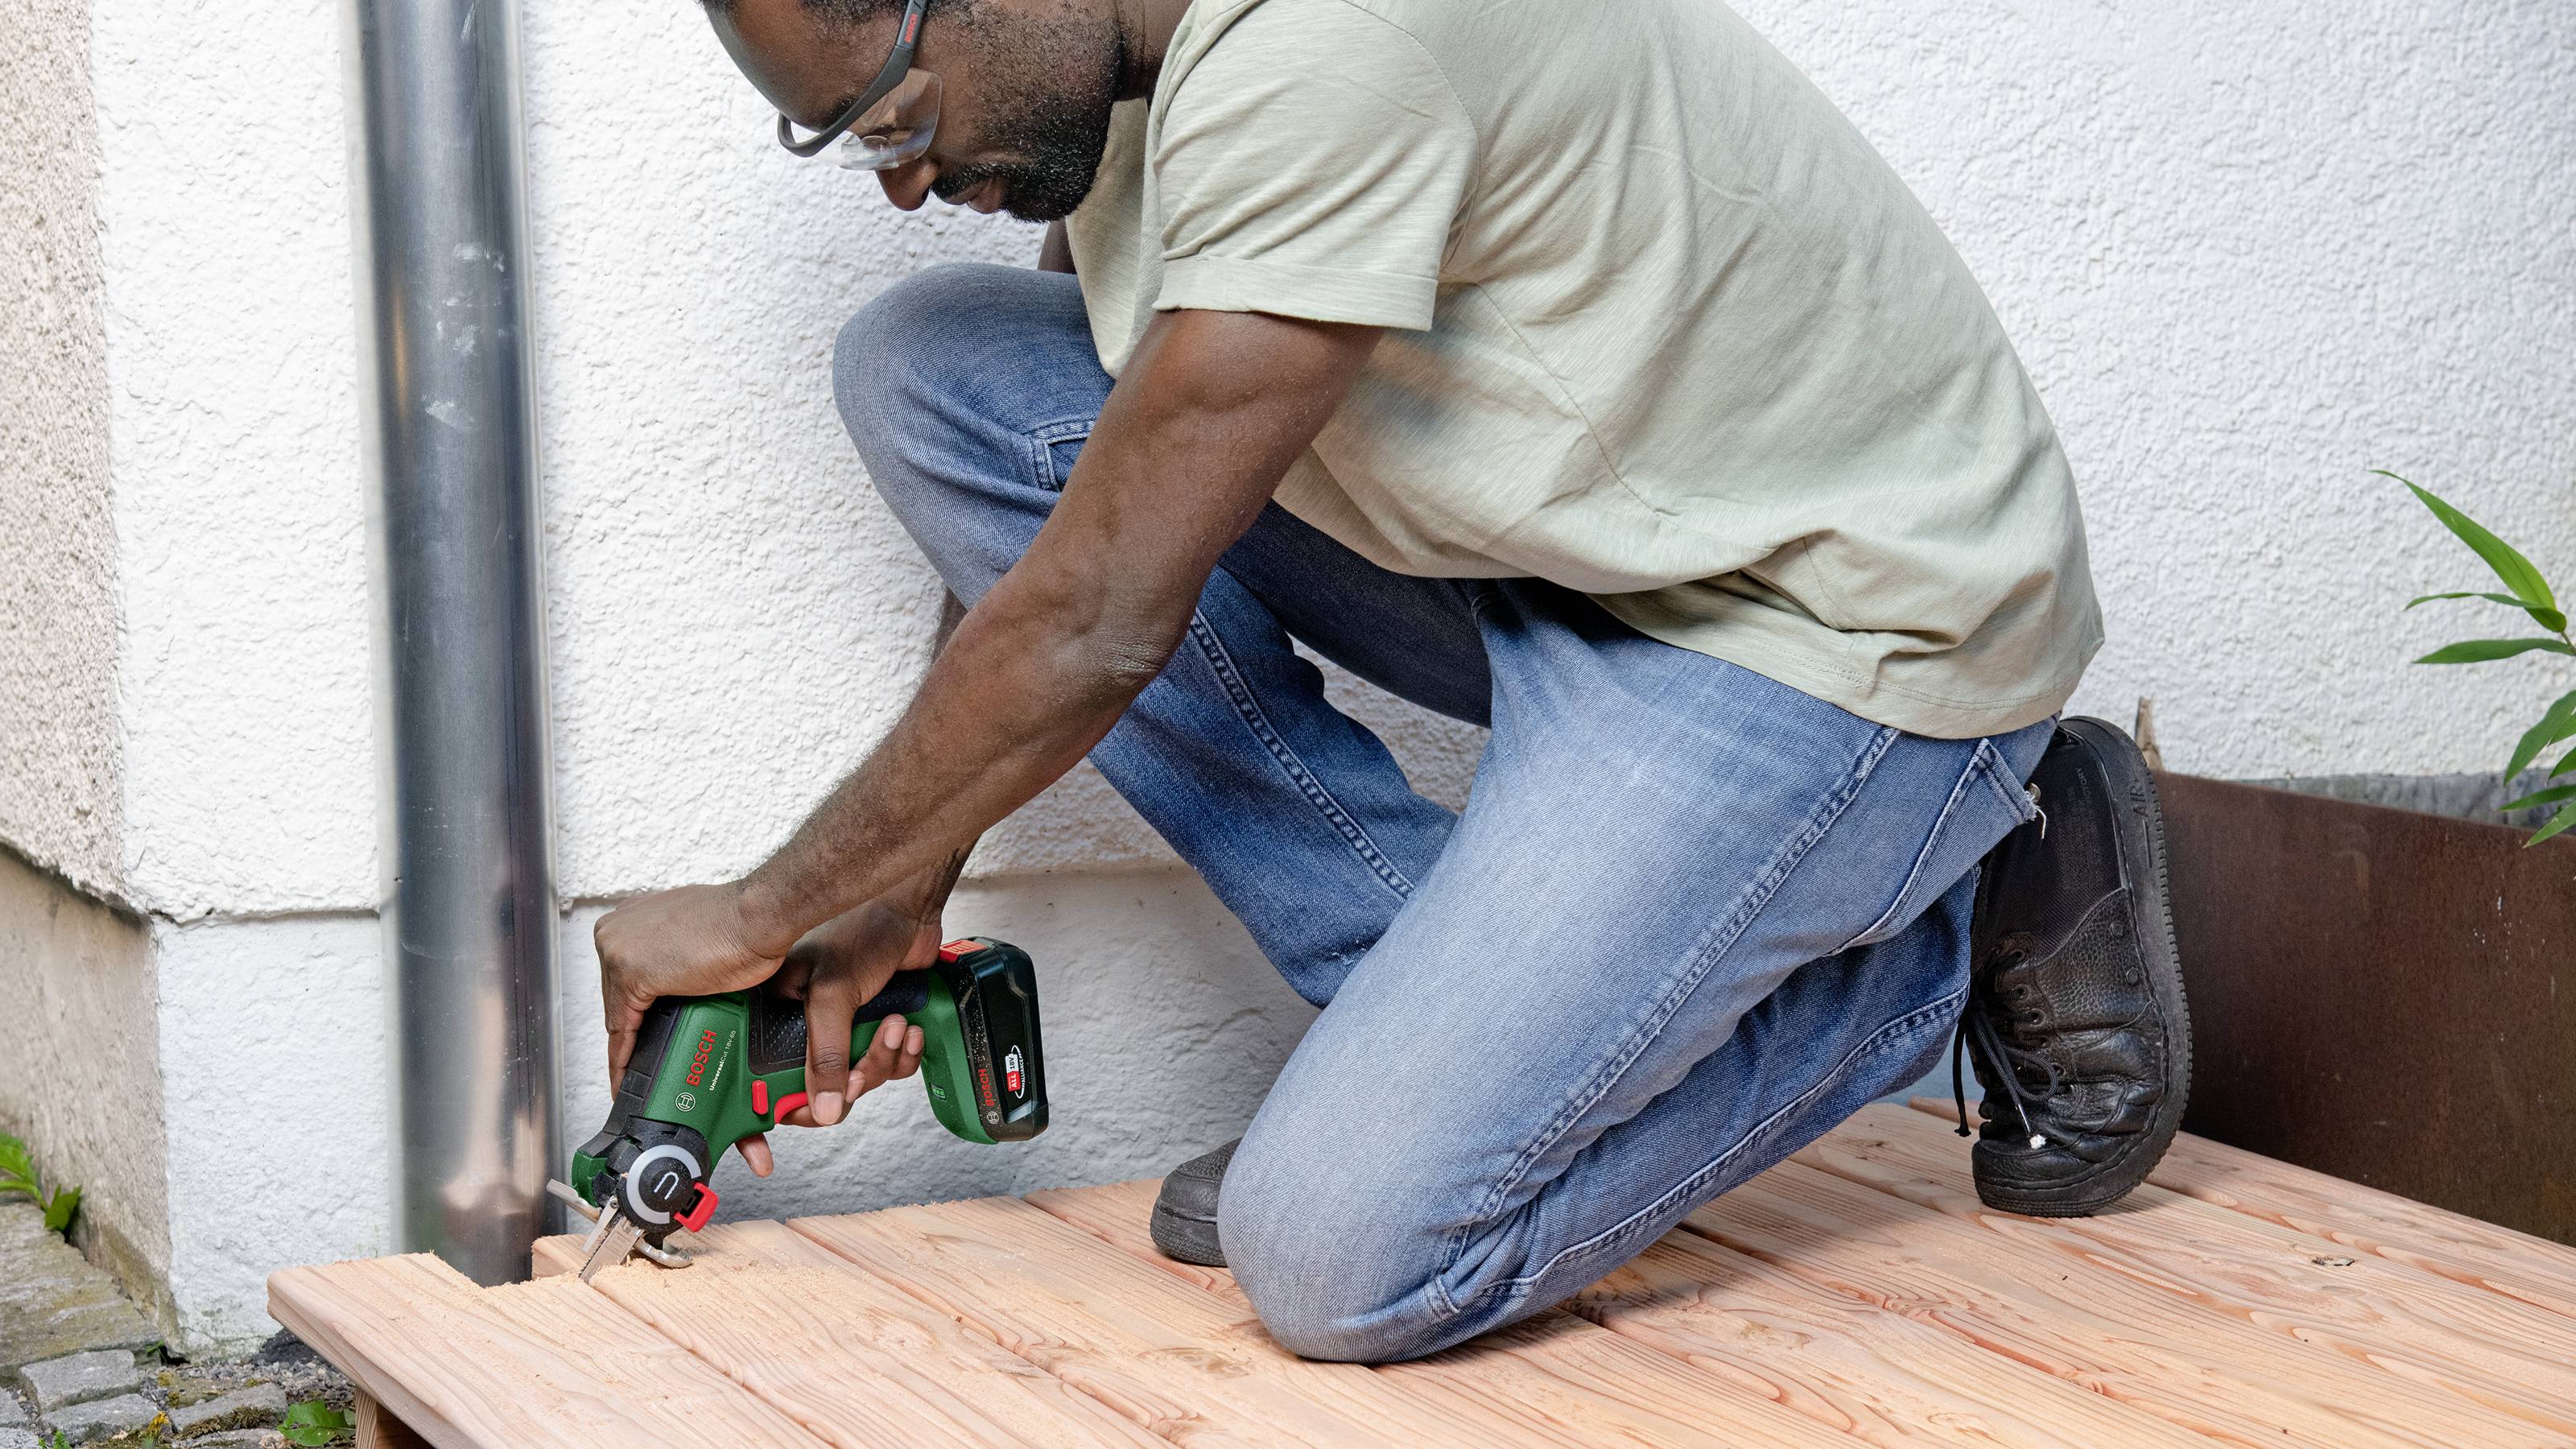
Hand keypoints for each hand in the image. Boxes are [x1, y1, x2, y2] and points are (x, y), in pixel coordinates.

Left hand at [595, 882, 782, 1086]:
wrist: (758, 917)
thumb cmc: (743, 924)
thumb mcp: (697, 936)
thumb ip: (678, 952)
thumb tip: (683, 977)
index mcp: (631, 916)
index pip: (622, 977)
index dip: (634, 1010)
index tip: (638, 1031)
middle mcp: (616, 930)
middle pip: (618, 997)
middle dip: (635, 1030)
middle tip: (645, 1060)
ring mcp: (618, 951)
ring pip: (619, 1015)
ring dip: (631, 1049)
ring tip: (640, 1077)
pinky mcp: (630, 975)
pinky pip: (622, 1029)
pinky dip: (624, 1058)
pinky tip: (628, 1077)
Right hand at [726, 900, 932, 1177]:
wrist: (908, 909)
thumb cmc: (857, 932)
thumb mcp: (832, 996)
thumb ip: (824, 1055)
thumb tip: (821, 1111)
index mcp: (771, 1018)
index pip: (756, 1081)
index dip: (760, 1116)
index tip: (762, 1153)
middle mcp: (799, 1029)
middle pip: (813, 1092)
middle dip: (845, 1086)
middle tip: (861, 1071)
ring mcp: (838, 1031)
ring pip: (855, 1082)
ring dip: (880, 1063)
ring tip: (893, 1028)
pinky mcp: (870, 1029)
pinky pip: (885, 1066)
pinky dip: (900, 1055)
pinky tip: (907, 1029)